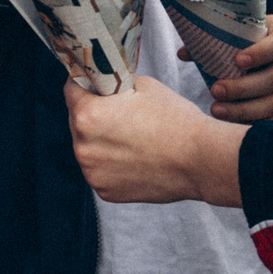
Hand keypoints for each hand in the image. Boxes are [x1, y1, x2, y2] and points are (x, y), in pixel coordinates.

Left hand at [65, 76, 245, 205]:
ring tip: (133, 137)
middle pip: (77, 120)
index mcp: (87, 115)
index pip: (72, 89)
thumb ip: (113, 84)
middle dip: (93, 113)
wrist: (201, 160)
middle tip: (121, 111)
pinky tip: (136, 157)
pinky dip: (112, 163)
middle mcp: (82, 147)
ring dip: (101, 140)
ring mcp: (92, 172)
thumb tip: (102, 83)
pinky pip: (101, 169)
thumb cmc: (175, 119)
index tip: (97, 84)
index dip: (86, 82)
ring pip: (88, 147)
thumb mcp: (142, 85)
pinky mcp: (105, 191)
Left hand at [202, 18, 272, 121]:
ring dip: (245, 110)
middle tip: (215, 90)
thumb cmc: (260, 40)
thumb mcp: (247, 31)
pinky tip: (234, 126)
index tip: (236, 60)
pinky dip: (257, 123)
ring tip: (216, 110)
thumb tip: (183, 53)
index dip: (261, 53)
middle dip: (243, 87)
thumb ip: (219, 39)